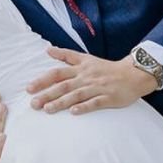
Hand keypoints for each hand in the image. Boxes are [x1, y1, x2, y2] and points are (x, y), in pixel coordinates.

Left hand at [27, 48, 155, 114]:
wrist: (133, 74)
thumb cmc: (106, 68)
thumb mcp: (86, 58)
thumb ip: (66, 55)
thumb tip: (48, 50)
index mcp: (80, 68)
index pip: (58, 73)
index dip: (43, 80)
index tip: (29, 88)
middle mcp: (86, 77)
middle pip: (64, 86)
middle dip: (48, 94)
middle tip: (33, 104)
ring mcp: (97, 88)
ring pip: (77, 95)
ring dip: (62, 102)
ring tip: (47, 110)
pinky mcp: (108, 98)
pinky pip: (95, 103)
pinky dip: (84, 107)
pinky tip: (74, 112)